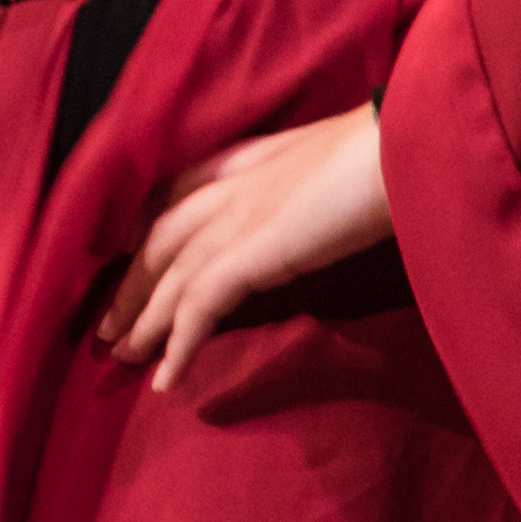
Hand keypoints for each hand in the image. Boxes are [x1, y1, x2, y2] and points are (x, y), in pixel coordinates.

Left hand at [94, 104, 395, 395]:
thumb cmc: (399, 147)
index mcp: (253, 156)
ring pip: (170, 276)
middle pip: (161, 238)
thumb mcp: (350, 159)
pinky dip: (179, 345)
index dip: (149, 227)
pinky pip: (199, 306)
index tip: (129, 255)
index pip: (178, 191)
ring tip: (123, 358)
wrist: (410, 140)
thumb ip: (324, 181)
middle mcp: (234, 183)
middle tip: (109, 324)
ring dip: (144, 322)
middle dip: (132, 283)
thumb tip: (334, 202)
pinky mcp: (251, 252)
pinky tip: (166, 380)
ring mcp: (238, 217)